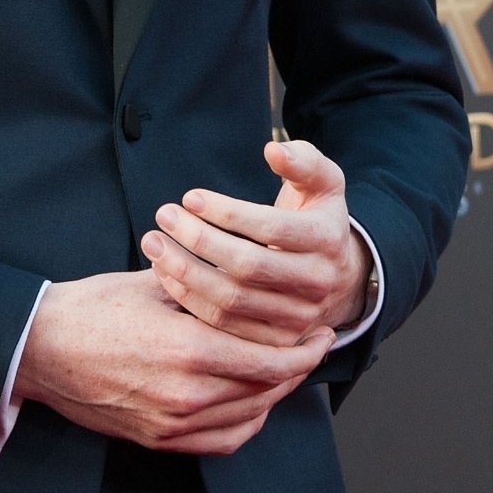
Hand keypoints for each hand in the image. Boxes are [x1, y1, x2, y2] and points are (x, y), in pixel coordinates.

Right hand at [12, 268, 334, 455]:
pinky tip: (253, 399)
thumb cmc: (92, 308)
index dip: (306, 350)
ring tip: (287, 367)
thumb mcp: (153, 284)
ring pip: (249, 416)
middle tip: (314, 344)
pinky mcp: (159, 440)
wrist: (39, 348)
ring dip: (275, 393)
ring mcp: (173, 424)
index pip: (271, 361)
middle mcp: (187, 395)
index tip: (322, 331)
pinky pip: (222, 441)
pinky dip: (247, 421)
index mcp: (189, 350)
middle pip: (267, 390)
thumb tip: (252, 280)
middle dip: (298, 368)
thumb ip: (207, 289)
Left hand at [141, 139, 372, 348]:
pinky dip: (189, 300)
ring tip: (154, 243)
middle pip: (248, 267)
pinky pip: (224, 325)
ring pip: (232, 300)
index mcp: (327, 239)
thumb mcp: (323, 182)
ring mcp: (297, 317)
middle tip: (163, 216)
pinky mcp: (274, 342)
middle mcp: (316, 283)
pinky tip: (165, 272)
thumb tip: (273, 150)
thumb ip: (303, 160)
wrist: (339, 276)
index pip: (272, 228)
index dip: (228, 213)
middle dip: (199, 240)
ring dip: (185, 272)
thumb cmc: (316, 217)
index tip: (189, 197)